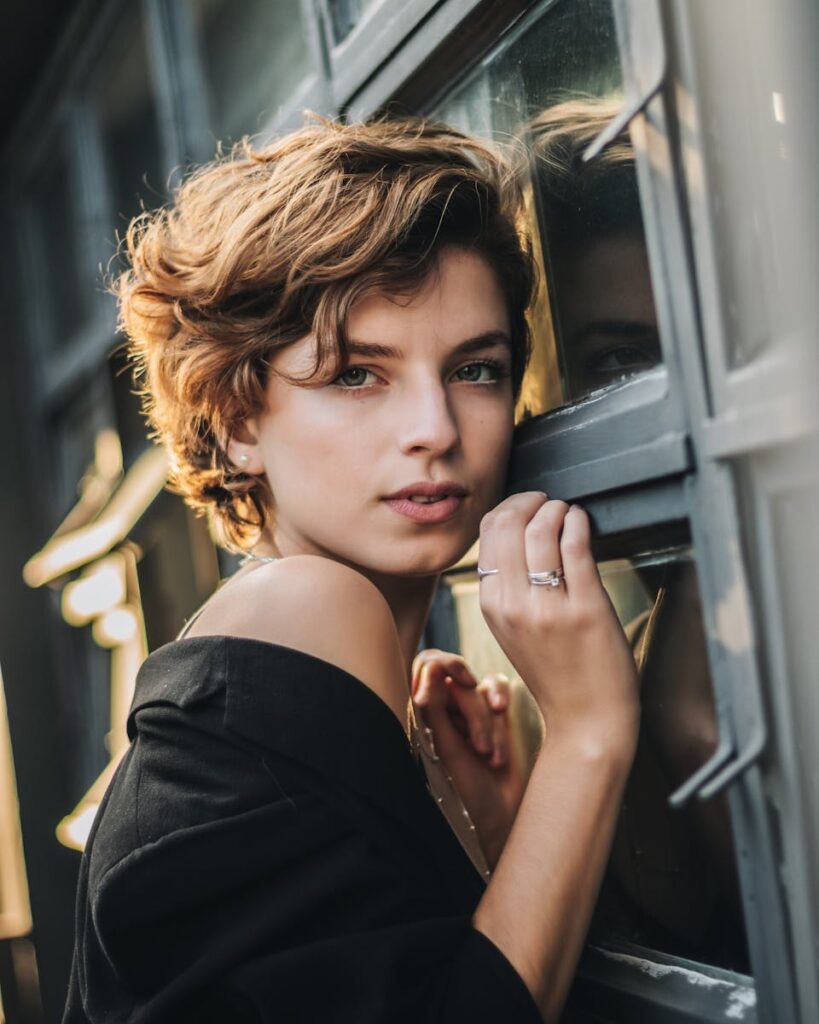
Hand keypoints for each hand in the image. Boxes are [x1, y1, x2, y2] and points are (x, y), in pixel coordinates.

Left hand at [411, 648, 526, 867]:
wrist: (498, 818)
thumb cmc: (464, 792)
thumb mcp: (446, 750)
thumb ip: (435, 708)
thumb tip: (431, 666)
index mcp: (421, 713)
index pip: (427, 666)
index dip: (445, 665)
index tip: (463, 681)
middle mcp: (442, 707)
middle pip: (459, 681)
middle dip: (475, 715)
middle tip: (479, 750)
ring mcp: (468, 708)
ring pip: (482, 688)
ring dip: (491, 725)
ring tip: (491, 758)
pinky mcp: (493, 713)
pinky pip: (498, 689)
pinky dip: (502, 707)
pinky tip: (503, 716)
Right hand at [478, 494, 639, 745]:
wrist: (586, 719)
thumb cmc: (555, 672)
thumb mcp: (511, 629)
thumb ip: (507, 587)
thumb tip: (515, 533)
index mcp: (492, 606)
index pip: (488, 535)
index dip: (509, 509)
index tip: (527, 506)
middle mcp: (513, 605)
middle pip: (509, 525)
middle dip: (530, 501)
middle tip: (548, 503)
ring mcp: (549, 608)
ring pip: (541, 531)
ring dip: (558, 510)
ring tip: (568, 513)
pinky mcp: (586, 609)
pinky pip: (576, 547)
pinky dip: (579, 523)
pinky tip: (583, 522)